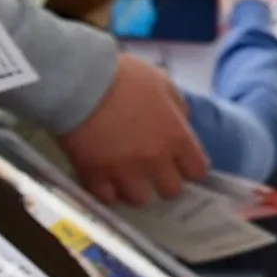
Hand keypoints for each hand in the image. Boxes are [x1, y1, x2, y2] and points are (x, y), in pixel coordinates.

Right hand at [60, 53, 207, 203]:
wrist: (79, 81)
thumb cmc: (123, 76)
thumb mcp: (163, 82)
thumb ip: (178, 107)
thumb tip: (182, 122)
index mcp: (176, 137)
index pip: (198, 170)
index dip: (190, 167)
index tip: (181, 163)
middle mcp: (154, 160)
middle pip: (171, 191)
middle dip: (164, 181)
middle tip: (153, 170)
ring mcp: (124, 171)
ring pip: (140, 200)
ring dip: (135, 189)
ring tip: (127, 177)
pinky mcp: (95, 176)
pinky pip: (107, 199)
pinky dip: (108, 192)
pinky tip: (105, 180)